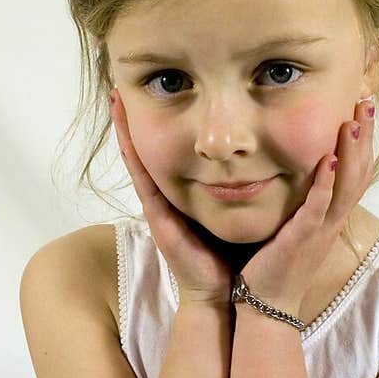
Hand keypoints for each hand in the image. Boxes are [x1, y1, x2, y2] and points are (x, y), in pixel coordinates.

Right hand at [109, 89, 234, 307]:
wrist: (224, 295)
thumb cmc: (234, 258)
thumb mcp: (240, 214)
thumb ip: (245, 190)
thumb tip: (263, 162)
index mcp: (186, 196)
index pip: (171, 151)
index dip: (162, 122)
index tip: (157, 89)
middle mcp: (168, 198)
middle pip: (151, 149)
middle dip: (135, 119)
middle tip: (124, 81)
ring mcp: (160, 209)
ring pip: (139, 160)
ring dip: (125, 130)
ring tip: (115, 97)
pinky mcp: (159, 221)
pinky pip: (144, 183)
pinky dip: (132, 157)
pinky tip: (125, 134)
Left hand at [238, 101, 375, 315]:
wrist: (267, 306)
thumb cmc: (277, 266)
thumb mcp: (297, 229)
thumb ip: (304, 203)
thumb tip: (302, 177)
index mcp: (332, 218)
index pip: (356, 174)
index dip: (363, 143)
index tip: (363, 111)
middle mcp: (333, 222)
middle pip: (359, 173)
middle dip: (364, 137)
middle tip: (366, 101)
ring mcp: (320, 230)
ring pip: (345, 186)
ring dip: (351, 152)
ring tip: (353, 120)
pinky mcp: (301, 238)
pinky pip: (318, 207)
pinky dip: (324, 184)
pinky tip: (327, 159)